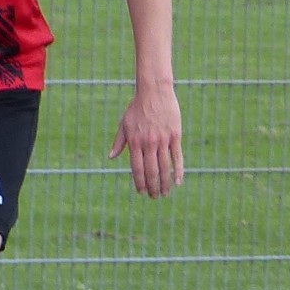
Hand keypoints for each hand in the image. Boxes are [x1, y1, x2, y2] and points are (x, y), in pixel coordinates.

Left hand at [109, 81, 184, 197]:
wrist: (154, 92)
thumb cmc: (137, 107)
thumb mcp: (124, 123)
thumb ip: (119, 142)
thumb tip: (111, 157)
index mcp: (135, 142)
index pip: (137, 169)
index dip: (139, 183)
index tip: (141, 192)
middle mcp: (148, 143)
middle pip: (151, 172)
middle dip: (152, 187)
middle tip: (153, 197)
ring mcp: (162, 140)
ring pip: (164, 167)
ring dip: (164, 183)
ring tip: (164, 194)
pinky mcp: (175, 136)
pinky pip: (177, 157)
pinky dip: (178, 171)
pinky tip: (178, 182)